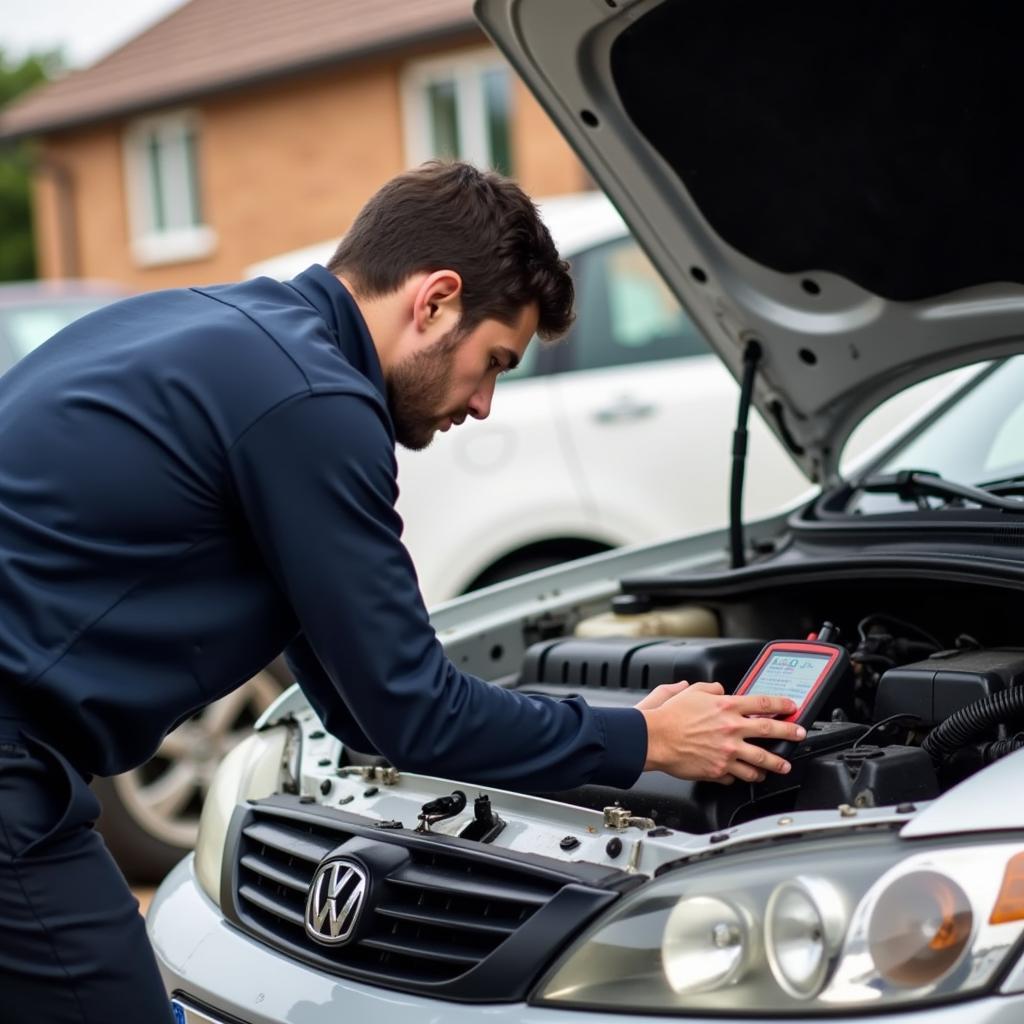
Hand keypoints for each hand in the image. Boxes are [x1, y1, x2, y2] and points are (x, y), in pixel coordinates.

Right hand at [637, 681, 804, 783]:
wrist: (654, 738)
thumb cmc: (669, 716)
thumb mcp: (691, 691)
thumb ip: (711, 688)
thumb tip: (721, 689)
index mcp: (726, 707)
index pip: (762, 702)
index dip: (781, 704)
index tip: (792, 707)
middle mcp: (731, 730)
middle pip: (770, 731)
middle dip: (790, 733)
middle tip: (799, 735)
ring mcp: (727, 752)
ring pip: (760, 761)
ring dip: (774, 764)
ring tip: (782, 766)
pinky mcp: (718, 770)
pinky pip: (737, 775)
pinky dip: (742, 775)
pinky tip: (746, 775)